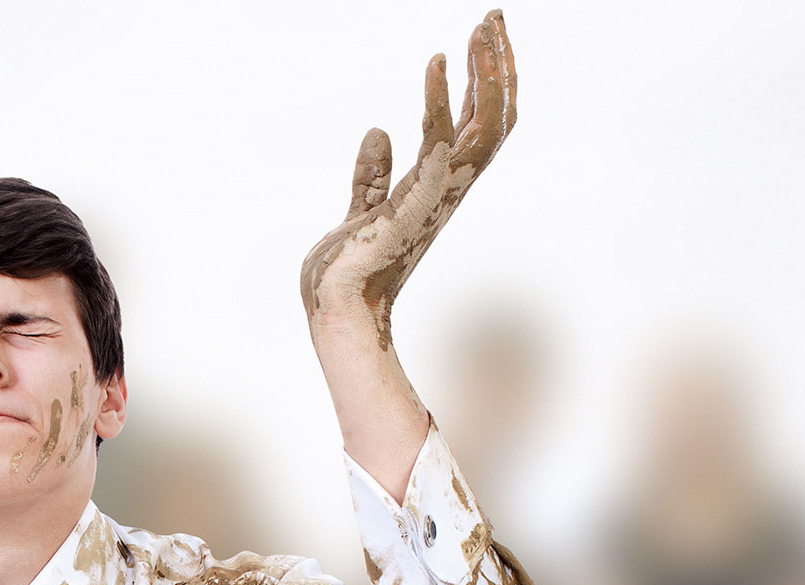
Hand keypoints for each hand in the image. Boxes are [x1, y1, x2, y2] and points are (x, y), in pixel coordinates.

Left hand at [299, 9, 515, 350]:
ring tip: (478, 30)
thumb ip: (373, 175)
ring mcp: (438, 194)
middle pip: (496, 118)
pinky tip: (434, 62)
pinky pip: (438, 140)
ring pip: (484, 125)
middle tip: (492, 17)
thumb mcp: (364, 209)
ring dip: (485, 74)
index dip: (487, 81)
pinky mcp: (417, 199)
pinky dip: (439, 98)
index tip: (482, 37)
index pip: (480, 125)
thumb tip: (378, 133)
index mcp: (442, 187)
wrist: (336, 304)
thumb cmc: (350, 266)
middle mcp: (450, 188)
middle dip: (499, 66)